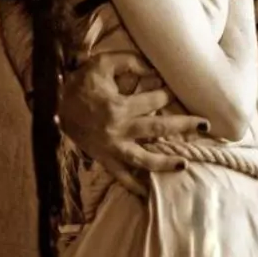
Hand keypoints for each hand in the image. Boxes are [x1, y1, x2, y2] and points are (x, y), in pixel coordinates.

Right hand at [59, 52, 208, 197]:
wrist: (52, 105)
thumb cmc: (80, 83)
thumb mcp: (102, 64)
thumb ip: (129, 62)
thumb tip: (153, 68)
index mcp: (119, 107)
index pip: (153, 101)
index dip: (166, 94)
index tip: (173, 91)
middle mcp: (118, 130)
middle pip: (158, 129)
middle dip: (183, 125)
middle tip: (205, 125)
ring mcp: (111, 148)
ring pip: (143, 160)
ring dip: (165, 163)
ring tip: (184, 165)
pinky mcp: (104, 158)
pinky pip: (121, 176)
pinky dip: (134, 186)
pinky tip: (148, 194)